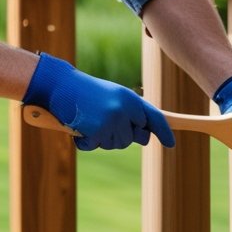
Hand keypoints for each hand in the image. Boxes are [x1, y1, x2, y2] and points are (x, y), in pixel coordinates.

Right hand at [23, 53, 174, 151]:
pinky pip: (95, 146)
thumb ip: (130, 112)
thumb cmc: (85, 91)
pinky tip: (79, 127)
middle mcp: (124, 109)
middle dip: (122, 136)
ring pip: (116, 145)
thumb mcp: (113, 96)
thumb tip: (144, 136)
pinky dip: (85, 142)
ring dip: (102, 138)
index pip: (154, 118)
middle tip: (104, 122)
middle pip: (133, 138)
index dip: (164, 132)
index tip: (171, 144)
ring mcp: (111, 121)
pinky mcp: (97, 131)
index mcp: (130, 99)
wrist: (59, 85)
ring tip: (89, 120)